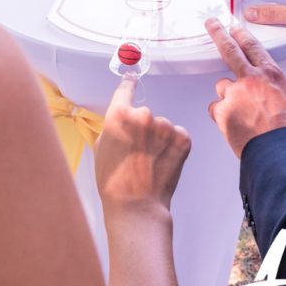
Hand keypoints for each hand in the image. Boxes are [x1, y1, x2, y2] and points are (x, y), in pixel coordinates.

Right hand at [95, 75, 190, 217]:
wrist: (136, 206)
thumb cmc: (114, 182)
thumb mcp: (101, 148)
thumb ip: (112, 127)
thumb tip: (120, 119)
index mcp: (119, 115)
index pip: (125, 89)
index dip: (128, 86)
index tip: (132, 80)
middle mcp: (144, 115)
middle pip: (145, 114)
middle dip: (143, 128)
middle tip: (137, 151)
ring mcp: (166, 126)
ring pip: (162, 126)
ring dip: (159, 139)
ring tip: (150, 161)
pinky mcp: (183, 138)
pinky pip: (177, 135)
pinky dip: (172, 146)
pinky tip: (163, 162)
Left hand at [206, 19, 285, 157]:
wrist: (282, 154)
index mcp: (270, 75)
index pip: (252, 46)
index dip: (242, 34)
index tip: (234, 27)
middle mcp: (249, 80)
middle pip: (229, 50)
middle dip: (218, 34)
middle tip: (211, 24)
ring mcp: (233, 95)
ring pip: (222, 86)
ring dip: (228, 93)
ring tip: (242, 110)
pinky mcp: (222, 113)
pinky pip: (216, 108)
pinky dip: (222, 113)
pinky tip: (235, 122)